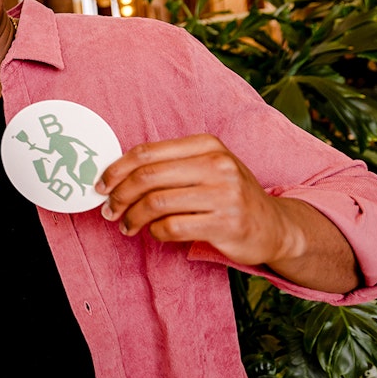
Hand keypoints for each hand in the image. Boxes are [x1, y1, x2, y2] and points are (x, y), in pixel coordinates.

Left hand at [96, 134, 300, 266]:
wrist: (275, 226)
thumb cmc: (229, 194)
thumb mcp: (207, 167)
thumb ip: (169, 164)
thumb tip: (116, 174)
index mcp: (207, 144)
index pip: (147, 152)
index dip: (116, 169)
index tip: (101, 184)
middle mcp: (217, 164)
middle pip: (147, 177)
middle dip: (119, 195)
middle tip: (109, 209)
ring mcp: (224, 194)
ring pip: (156, 203)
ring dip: (133, 217)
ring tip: (126, 225)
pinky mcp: (226, 224)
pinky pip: (172, 227)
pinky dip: (155, 232)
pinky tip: (155, 233)